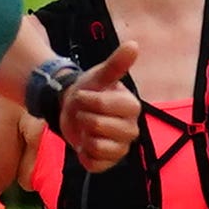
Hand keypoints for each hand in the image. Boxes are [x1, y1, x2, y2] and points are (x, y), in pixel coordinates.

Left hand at [51, 41, 146, 169]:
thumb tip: (133, 45)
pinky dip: (83, 154)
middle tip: (84, 112)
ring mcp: (121, 148)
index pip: (107, 107)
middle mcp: (131, 129)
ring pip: (98, 147)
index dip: (89, 101)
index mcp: (132, 107)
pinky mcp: (108, 163)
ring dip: (84, 136)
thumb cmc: (90, 91)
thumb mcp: (99, 75)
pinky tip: (85, 143)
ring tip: (86, 128)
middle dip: (84, 117)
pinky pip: (94, 164)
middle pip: (101, 127)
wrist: (74, 109)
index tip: (83, 95)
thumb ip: (116, 63)